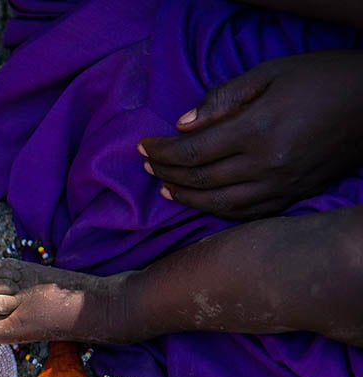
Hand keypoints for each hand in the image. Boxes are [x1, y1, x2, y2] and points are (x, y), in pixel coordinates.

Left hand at [140, 50, 362, 219]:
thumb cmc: (322, 78)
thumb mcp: (270, 73)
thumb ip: (223, 99)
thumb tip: (183, 124)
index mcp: (257, 130)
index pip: (192, 150)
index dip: (162, 151)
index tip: (144, 146)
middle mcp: (266, 165)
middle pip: (200, 179)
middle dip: (166, 172)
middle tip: (147, 164)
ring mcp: (281, 186)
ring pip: (218, 204)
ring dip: (186, 197)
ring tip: (165, 186)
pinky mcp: (294, 196)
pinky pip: (246, 213)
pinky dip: (216, 211)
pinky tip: (201, 202)